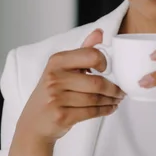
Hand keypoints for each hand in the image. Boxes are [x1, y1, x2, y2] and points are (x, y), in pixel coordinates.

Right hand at [16, 29, 124, 144]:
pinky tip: (110, 107)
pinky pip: (91, 112)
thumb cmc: (52, 92)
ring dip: (111, 100)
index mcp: (57, 61)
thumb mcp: (62, 68)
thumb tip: (100, 32)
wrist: (34, 122)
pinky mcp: (61, 115)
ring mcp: (56, 97)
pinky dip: (105, 110)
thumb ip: (82, 50)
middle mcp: (54, 77)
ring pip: (95, 98)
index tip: (109, 69)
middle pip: (96, 81)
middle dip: (114, 88)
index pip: (91, 55)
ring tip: (116, 99)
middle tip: (121, 90)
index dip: (104, 62)